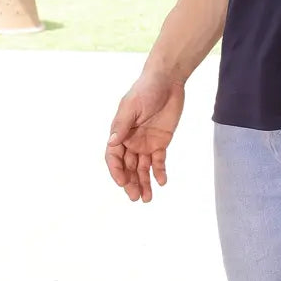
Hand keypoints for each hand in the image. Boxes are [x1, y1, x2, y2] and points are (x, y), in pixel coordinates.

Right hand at [105, 70, 185, 202]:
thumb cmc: (145, 90)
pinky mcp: (161, 142)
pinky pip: (159, 161)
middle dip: (130, 183)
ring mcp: (146, 143)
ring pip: (143, 168)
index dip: (116, 171)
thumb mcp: (131, 106)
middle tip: (135, 197)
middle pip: (128, 167)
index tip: (122, 183)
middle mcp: (131, 141)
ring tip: (147, 198)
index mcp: (120, 133)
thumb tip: (112, 143)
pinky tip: (162, 182)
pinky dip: (160, 172)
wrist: (168, 81)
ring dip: (144, 183)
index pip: (114, 157)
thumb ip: (122, 125)